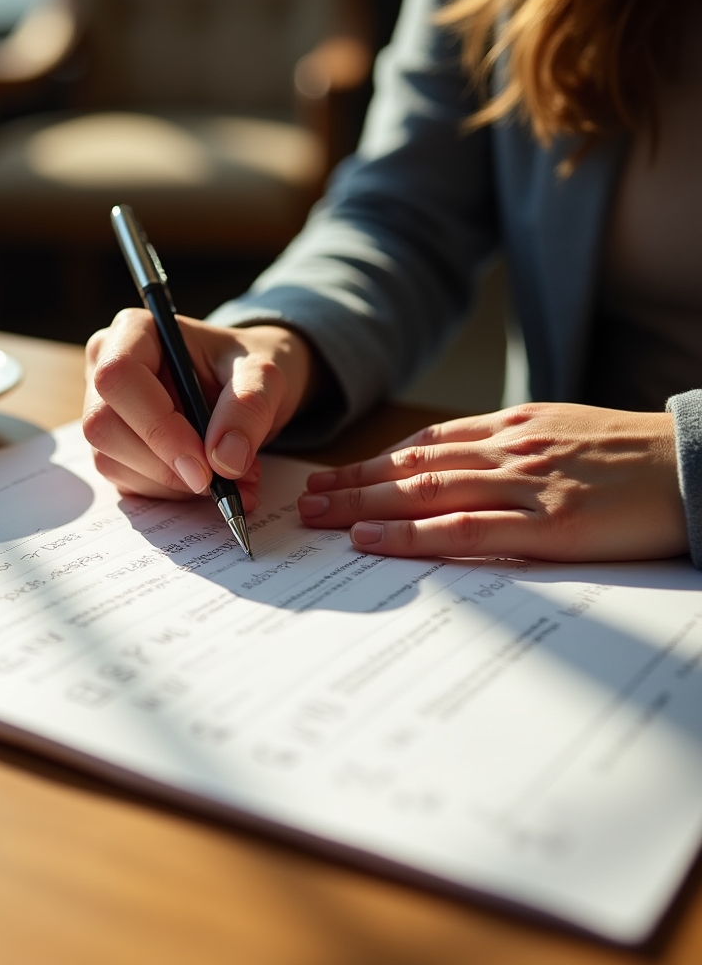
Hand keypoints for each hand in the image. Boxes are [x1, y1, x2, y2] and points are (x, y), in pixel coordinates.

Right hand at [83, 310, 313, 509]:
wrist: (249, 388)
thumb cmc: (248, 367)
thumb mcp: (266, 375)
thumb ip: (249, 408)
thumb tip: (225, 459)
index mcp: (135, 332)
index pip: (118, 376)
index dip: (157, 426)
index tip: (205, 465)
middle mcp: (105, 367)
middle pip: (103, 425)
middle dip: (164, 464)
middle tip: (221, 481)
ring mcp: (103, 410)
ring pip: (111, 461)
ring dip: (173, 484)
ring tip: (230, 478)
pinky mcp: (113, 448)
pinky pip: (126, 482)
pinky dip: (171, 493)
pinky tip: (209, 481)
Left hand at [297, 403, 688, 561]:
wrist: (698, 465)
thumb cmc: (631, 456)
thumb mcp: (562, 434)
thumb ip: (509, 449)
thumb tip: (455, 469)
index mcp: (512, 427)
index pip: (424, 445)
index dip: (373, 462)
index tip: (336, 477)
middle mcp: (508, 449)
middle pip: (411, 467)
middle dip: (352, 484)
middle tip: (307, 501)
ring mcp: (527, 483)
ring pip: (425, 493)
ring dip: (364, 506)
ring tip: (320, 519)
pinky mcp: (550, 522)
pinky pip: (467, 528)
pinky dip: (414, 535)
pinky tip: (374, 541)